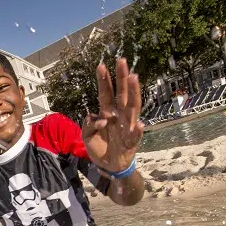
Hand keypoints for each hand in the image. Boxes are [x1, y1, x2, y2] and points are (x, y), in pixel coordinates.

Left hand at [81, 58, 143, 172]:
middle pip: (121, 93)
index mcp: (107, 112)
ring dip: (134, 93)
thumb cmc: (100, 146)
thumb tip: (98, 118)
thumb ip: (88, 125)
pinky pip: (135, 135)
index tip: (100, 65)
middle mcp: (119, 115)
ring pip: (132, 107)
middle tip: (121, 60)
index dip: (103, 81)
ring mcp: (127, 126)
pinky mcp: (132, 141)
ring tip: (134, 78)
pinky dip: (138, 131)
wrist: (109, 165)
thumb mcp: (87, 136)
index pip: (106, 93)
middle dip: (121, 77)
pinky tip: (139, 124)